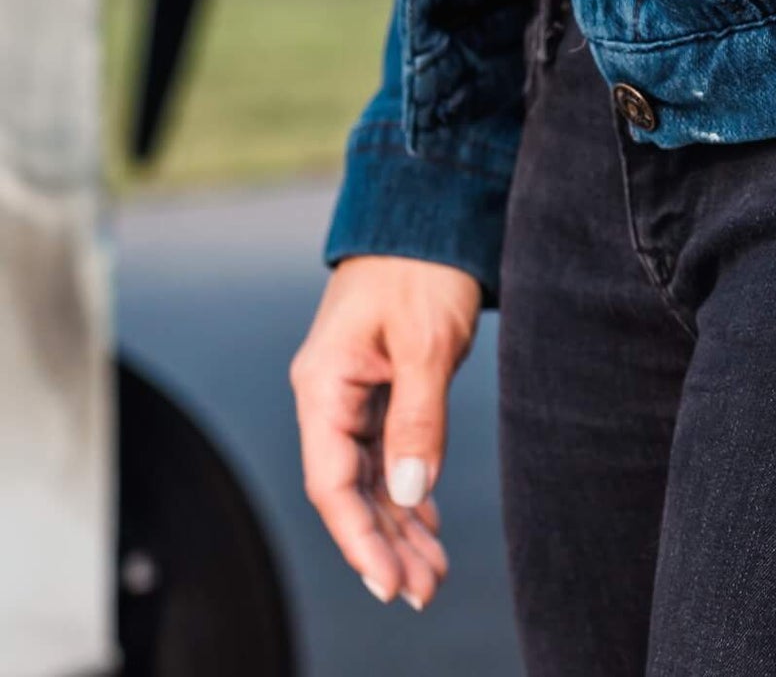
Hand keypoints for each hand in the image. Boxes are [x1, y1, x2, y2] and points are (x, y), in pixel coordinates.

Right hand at [290, 256, 481, 609]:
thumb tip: (407, 494)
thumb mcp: (428, 340)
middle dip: (384, 543)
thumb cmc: (422, 264)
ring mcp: (352, 388)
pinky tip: (423, 523)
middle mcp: (329, 392)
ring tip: (431, 572)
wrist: (428, 207)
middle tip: (423, 590)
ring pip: (368, 474)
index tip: (390, 584)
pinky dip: (405, 488)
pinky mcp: (378, 382)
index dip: (360, 539)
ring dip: (397, 523)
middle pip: (349, 488)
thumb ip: (418, 417)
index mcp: (323, 383)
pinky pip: (384, 450)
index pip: (332, 482)